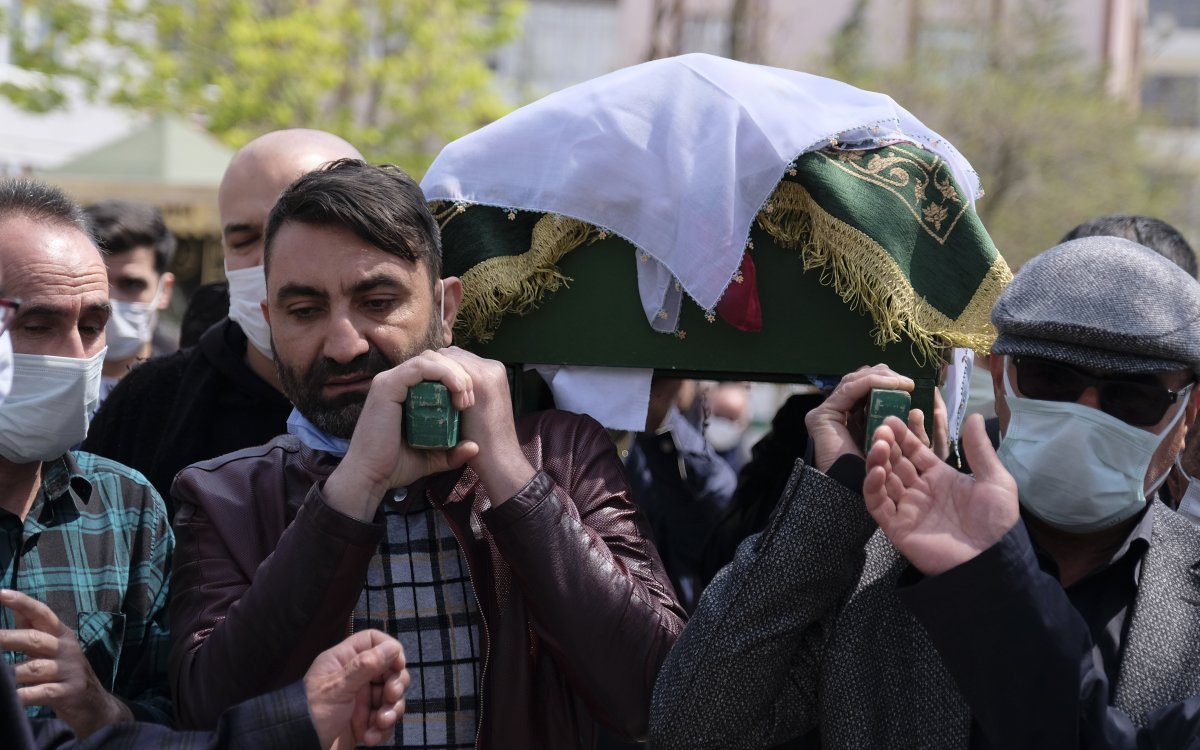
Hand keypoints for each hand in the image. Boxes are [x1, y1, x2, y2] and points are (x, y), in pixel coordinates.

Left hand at [0, 589, 131, 737]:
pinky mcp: (70, 693)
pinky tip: (11, 697)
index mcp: (62, 635)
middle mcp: (67, 649)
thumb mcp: (54, 649)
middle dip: (7, 638)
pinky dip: (23, 695)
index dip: (22, 602)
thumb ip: (34, 629)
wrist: (97, 706)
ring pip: (34, 668)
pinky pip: (41, 693)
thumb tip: (14, 608)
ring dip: (10, 672)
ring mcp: (70, 671)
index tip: (0, 593)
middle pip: (34, 639)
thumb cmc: (66, 674)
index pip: (41, 613)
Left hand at [304, 629, 409, 749]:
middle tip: (391, 697)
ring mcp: (361, 701)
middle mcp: (355, 678)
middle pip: (389, 670)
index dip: (390, 650)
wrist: (299, 748)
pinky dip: (382, 730)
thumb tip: (392, 647)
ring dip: (391, 711)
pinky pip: (385, 721)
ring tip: (380, 724)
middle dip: (395, 685)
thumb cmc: (311, 713)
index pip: (373, 641)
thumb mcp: (337, 688)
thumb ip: (365, 666)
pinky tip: (370, 738)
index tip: (397, 666)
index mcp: (344, 661)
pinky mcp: (364, 723)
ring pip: (391, 698)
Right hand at [323, 349, 480, 519]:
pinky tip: (457, 390)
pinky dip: (444, 374)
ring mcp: (389, 380)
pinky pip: (420, 367)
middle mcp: (396, 381)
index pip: (436, 369)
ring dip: (455, 373)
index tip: (470, 403)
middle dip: (460, 374)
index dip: (458, 378)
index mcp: (405, 391)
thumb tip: (475, 447)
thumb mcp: (433, 457)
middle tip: (470, 400)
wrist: (370, 477)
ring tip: (465, 398)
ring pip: (430, 359)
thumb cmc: (396, 466)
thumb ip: (452, 452)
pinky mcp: (387, 385)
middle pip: (436, 359)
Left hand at [437, 347, 535, 504]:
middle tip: (422, 390)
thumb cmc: (488, 446)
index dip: (440, 370)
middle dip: (435, 369)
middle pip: (452, 354)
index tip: (426, 388)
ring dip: (434, 371)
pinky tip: (425, 394)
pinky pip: (449, 365)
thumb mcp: (476, 417)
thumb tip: (440, 395)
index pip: (457, 359)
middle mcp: (493, 368)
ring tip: (424, 394)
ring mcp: (488, 371)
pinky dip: (435, 375)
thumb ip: (461, 403)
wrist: (500, 462)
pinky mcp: (481, 381)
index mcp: (493, 374)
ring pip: (448, 356)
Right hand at [804, 364, 915, 471]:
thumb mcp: (902, 451)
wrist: (855, 494)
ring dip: (880, 377)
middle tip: (906, 381)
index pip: (868, 391)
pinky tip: (891, 384)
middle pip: (860, 382)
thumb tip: (918, 411)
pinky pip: (849, 390)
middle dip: (884, 376)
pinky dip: (870, 383)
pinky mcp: (821, 416)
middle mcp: (840, 416)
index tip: (910, 385)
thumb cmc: (878, 478)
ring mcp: (829, 415)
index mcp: (855, 422)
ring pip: (854, 381)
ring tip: (901, 382)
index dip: (887, 382)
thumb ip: (910, 435)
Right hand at [863, 414, 1018, 574]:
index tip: (893, 419)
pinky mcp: (898, 528)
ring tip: (879, 445)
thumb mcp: (995, 481)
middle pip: (896, 463)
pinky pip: (878, 505)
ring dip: (878, 461)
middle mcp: (921, 492)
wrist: (992, 562)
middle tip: (882, 429)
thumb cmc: (997, 523)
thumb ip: (980, 450)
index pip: (915, 453)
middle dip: (888, 445)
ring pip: (883, 481)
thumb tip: (972, 416)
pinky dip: (872, 487)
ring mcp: (908, 509)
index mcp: (941, 479)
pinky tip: (877, 470)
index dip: (904, 437)